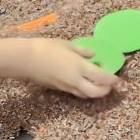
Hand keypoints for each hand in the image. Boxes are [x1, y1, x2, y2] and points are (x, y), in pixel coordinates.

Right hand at [0, 37, 121, 97]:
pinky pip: (76, 93)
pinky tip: (83, 82)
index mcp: (79, 66)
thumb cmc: (44, 47)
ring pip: (86, 95)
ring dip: (95, 92)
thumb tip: (92, 55)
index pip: (101, 77)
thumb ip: (81, 51)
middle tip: (110, 85)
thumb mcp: (65, 45)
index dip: (111, 79)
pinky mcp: (59, 89)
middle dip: (106, 91)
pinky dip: (84, 90)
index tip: (116, 77)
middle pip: (96, 92)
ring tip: (98, 84)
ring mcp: (66, 86)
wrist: (23, 60)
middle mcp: (75, 80)